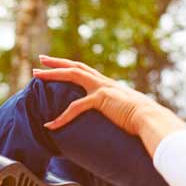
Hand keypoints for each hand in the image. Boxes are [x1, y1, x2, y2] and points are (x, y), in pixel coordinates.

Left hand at [32, 55, 164, 135]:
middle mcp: (103, 82)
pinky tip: (50, 125)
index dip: (69, 66)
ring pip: (71, 75)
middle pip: (75, 67)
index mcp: (107, 84)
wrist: (150, 119)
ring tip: (36, 75)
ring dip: (52, 74)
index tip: (56, 64)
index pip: (84, 71)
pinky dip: (61, 117)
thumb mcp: (125, 111)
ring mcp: (101, 88)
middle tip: (40, 60)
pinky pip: (75, 107)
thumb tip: (116, 117)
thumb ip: (117, 110)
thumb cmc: (141, 119)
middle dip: (56, 63)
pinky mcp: (101, 99)